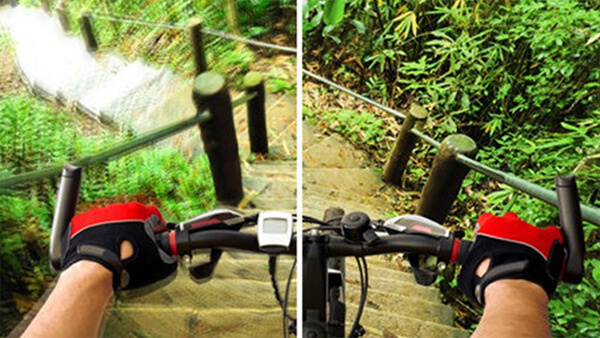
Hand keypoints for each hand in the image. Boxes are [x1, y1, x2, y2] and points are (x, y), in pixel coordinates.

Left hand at [61, 202, 176, 290]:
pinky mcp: (81, 222)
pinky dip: (97, 237)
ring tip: (116, 251)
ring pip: (112, 222)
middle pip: (133, 218)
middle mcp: (120, 208)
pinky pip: (93, 228)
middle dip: (136, 231)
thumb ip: (168, 256)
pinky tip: (101, 250)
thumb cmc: (126, 265)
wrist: (95, 271)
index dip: (158, 230)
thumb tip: (170, 258)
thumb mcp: (158, 263)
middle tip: (136, 248)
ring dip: (115, 233)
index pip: (156, 217)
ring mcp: (99, 214)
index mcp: (141, 212)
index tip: (156, 238)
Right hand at [457, 212, 564, 305]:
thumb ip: (471, 254)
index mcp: (489, 225)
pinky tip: (547, 252)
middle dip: (510, 232)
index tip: (490, 242)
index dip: (489, 231)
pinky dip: (550, 241)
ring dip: (529, 239)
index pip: (487, 219)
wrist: (512, 285)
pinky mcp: (548, 238)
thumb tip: (467, 255)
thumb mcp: (470, 264)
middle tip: (509, 250)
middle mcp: (510, 222)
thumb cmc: (489, 278)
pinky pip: (552, 233)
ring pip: (529, 229)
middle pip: (510, 221)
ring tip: (528, 257)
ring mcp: (529, 229)